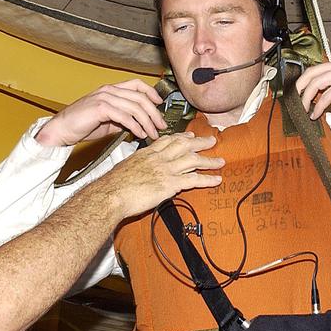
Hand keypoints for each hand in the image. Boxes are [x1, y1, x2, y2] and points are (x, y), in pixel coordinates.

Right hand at [35, 80, 166, 145]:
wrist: (61, 130)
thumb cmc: (82, 125)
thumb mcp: (107, 121)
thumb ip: (123, 119)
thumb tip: (140, 125)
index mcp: (110, 90)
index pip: (137, 84)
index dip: (151, 93)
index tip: (160, 104)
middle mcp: (108, 90)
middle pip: (140, 97)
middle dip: (154, 113)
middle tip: (161, 126)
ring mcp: (104, 97)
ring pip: (135, 107)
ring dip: (147, 122)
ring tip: (152, 134)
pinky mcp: (100, 108)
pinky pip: (124, 116)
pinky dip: (135, 125)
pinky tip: (139, 133)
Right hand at [98, 133, 223, 218]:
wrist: (110, 195)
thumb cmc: (112, 186)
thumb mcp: (125, 169)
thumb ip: (136, 168)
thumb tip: (139, 174)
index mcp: (146, 153)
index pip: (167, 140)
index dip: (181, 137)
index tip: (189, 135)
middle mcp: (157, 158)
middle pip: (184, 145)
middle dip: (200, 142)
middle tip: (211, 140)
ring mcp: (165, 170)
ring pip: (192, 160)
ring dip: (208, 160)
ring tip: (220, 161)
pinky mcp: (169, 184)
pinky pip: (194, 180)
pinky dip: (207, 179)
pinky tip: (216, 180)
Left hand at [295, 58, 330, 129]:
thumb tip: (320, 100)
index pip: (316, 69)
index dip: (304, 82)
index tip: (298, 95)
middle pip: (311, 73)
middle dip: (300, 88)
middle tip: (295, 102)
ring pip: (316, 83)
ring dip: (307, 98)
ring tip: (304, 110)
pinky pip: (327, 95)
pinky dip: (319, 106)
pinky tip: (316, 114)